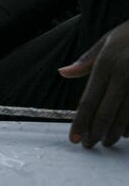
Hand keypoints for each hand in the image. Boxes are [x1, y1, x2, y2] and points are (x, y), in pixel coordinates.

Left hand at [59, 20, 128, 147]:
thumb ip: (86, 60)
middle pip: (105, 112)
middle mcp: (123, 75)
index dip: (80, 121)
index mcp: (106, 64)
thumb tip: (63, 73)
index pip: (88, 100)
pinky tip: (126, 133)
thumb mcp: (107, 41)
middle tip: (88, 145)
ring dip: (114, 132)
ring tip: (106, 141)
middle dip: (95, 132)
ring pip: (125, 116)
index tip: (73, 137)